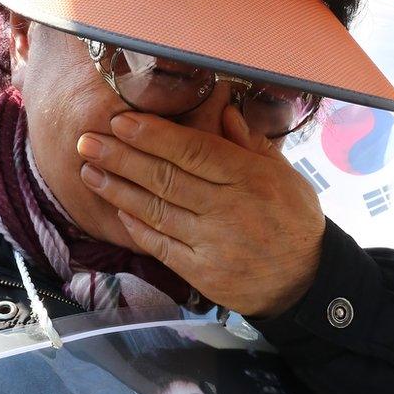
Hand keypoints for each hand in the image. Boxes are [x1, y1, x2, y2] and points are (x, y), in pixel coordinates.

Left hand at [77, 107, 324, 316]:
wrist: (306, 282)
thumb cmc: (294, 222)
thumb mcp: (286, 176)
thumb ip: (252, 145)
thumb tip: (225, 111)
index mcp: (250, 179)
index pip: (193, 151)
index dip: (153, 135)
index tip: (121, 122)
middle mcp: (228, 209)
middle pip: (165, 178)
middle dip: (121, 157)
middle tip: (87, 141)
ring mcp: (212, 243)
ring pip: (156, 210)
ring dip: (118, 189)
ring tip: (89, 171)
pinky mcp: (200, 272)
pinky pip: (160, 244)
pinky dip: (136, 226)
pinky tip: (117, 209)